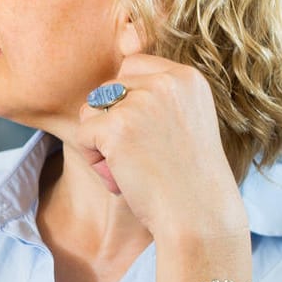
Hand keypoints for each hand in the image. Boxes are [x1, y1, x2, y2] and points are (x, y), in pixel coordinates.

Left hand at [73, 53, 250, 281]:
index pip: (132, 66)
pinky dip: (92, 157)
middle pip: (107, 87)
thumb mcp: (185, 118)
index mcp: (187, 77)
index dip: (127, 101)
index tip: (149, 132)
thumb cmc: (188, 174)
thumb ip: (157, 94)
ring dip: (99, 139)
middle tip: (142, 153)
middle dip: (111, 120)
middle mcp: (166, 82)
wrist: (200, 215)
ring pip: (90, 109)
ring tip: (132, 163)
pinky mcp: (117, 127)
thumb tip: (109, 82)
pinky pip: (82, 134)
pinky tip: (120, 172)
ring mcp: (141, 103)